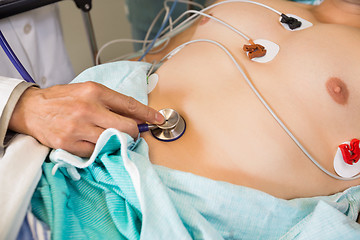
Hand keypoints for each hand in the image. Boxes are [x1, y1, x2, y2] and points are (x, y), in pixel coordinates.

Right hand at [9, 82, 164, 156]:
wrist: (32, 109)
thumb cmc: (62, 99)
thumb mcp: (87, 90)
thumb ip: (110, 101)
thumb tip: (135, 115)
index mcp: (94, 91)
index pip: (129, 104)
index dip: (147, 113)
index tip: (158, 119)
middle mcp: (88, 109)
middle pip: (126, 127)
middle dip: (135, 132)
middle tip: (134, 133)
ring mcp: (78, 128)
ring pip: (112, 141)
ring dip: (119, 142)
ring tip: (115, 138)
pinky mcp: (69, 144)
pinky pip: (95, 152)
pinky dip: (101, 149)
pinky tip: (97, 143)